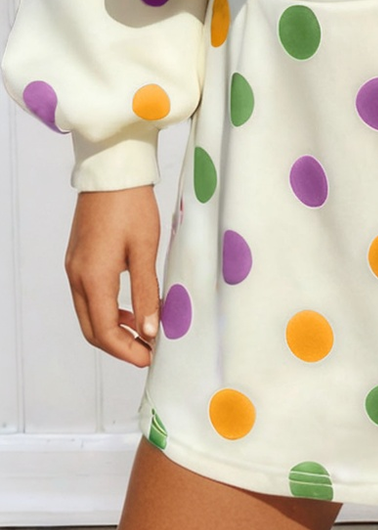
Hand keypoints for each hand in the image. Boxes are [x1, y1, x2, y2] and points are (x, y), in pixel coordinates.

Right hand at [65, 187, 161, 366]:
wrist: (111, 171)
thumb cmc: (132, 206)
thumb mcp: (145, 249)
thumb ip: (146, 292)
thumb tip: (149, 331)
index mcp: (93, 277)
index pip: (106, 331)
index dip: (127, 351)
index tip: (151, 359)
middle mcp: (77, 276)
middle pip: (92, 329)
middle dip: (119, 347)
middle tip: (148, 353)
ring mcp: (74, 268)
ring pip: (89, 314)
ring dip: (113, 330)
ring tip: (144, 334)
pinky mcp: (79, 259)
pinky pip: (88, 297)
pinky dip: (108, 311)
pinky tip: (131, 309)